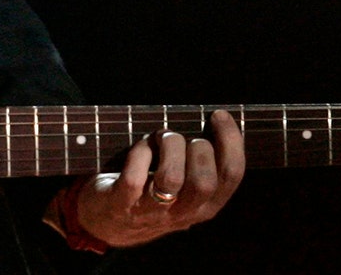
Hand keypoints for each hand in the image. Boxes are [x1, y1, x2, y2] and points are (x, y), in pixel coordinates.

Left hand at [70, 110, 244, 247]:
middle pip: (204, 181)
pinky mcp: (121, 204)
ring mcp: (151, 211)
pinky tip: (142, 146)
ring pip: (171, 179)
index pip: (231, 176)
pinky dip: (140, 153)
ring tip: (162, 137)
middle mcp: (182, 213)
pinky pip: (134, 178)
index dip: (230, 142)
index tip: (219, 116)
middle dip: (198, 147)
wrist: (108, 224)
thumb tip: (218, 121)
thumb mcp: (185, 189)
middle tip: (183, 136)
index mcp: (205, 206)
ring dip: (169, 146)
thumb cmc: (153, 193)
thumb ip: (202, 165)